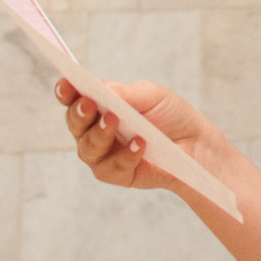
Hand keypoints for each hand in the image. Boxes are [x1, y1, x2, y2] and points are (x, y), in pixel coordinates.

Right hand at [56, 78, 221, 191]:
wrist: (195, 142)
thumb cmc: (170, 114)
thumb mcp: (151, 95)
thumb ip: (123, 93)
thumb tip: (97, 87)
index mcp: (100, 105)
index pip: (74, 97)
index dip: (66, 91)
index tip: (66, 86)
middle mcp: (95, 130)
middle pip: (75, 123)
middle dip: (79, 114)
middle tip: (89, 105)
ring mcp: (104, 154)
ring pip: (88, 148)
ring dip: (99, 134)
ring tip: (115, 122)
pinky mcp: (117, 174)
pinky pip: (111, 168)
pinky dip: (126, 155)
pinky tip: (140, 144)